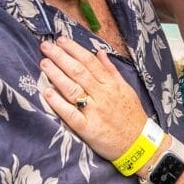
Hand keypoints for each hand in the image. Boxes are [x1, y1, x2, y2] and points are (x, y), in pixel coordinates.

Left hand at [40, 37, 148, 159]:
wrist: (139, 144)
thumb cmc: (131, 115)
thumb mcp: (125, 89)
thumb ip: (111, 71)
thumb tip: (99, 52)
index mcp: (111, 84)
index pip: (90, 62)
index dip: (74, 49)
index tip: (61, 40)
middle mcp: (102, 95)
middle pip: (79, 72)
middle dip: (61, 57)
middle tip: (46, 46)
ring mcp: (94, 112)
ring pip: (73, 89)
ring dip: (57, 75)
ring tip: (44, 63)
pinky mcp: (88, 129)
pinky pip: (71, 114)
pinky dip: (59, 103)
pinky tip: (47, 93)